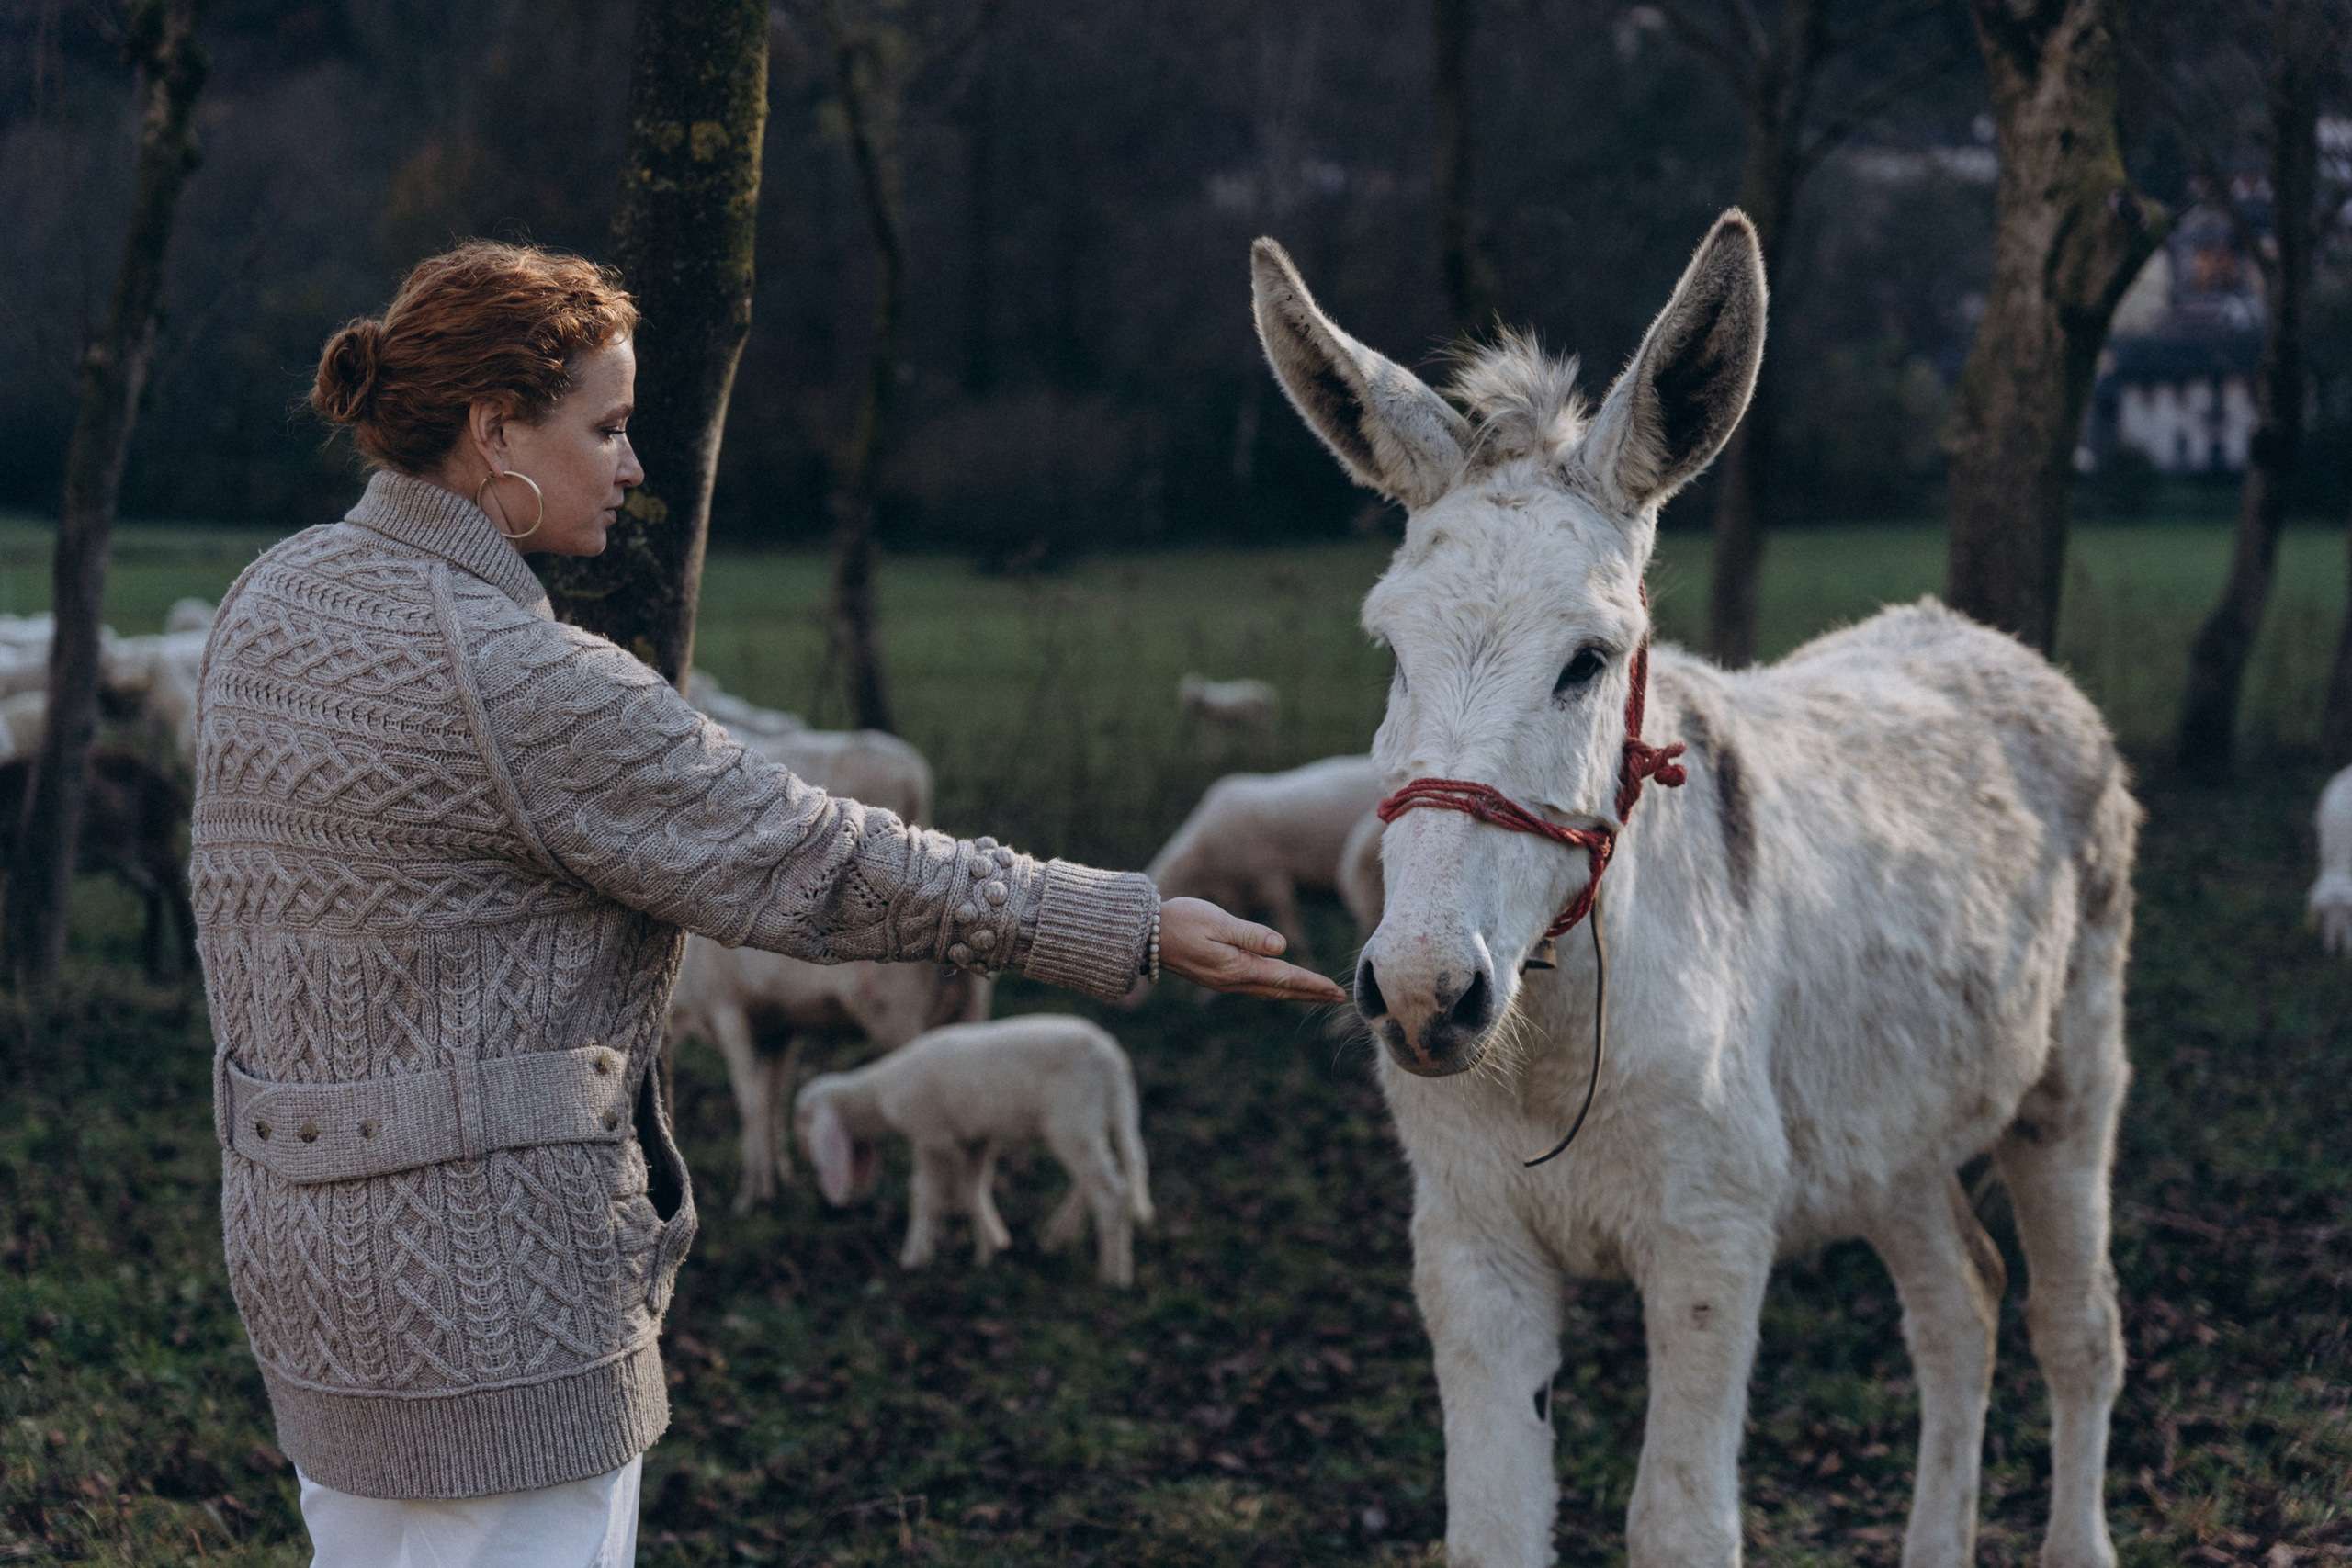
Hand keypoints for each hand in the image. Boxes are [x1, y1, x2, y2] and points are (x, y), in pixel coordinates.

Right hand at [1155, 897, 1348, 1003]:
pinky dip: (1276, 989)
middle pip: (1281, 989)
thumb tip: (1281, 947)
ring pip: (1269, 991)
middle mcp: (1233, 980)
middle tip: (1339, 998)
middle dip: (1311, 993)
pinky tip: (1281, 986)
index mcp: (1237, 967)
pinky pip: (1255, 988)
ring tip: (1318, 994)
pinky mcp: (1217, 977)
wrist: (1144, 935)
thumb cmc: (1180, 920)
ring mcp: (1224, 981)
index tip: (1337, 990)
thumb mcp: (1216, 921)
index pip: (1285, 977)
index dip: (1313, 984)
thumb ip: (1249, 934)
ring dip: (1296, 993)